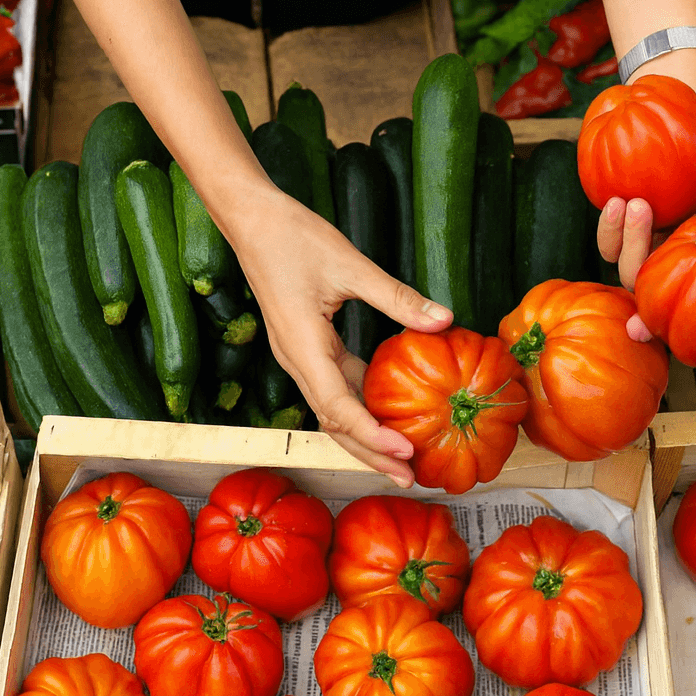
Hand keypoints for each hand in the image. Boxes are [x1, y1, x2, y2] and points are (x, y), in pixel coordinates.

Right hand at [226, 186, 452, 486]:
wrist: (251, 219)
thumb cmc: (293, 237)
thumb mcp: (350, 264)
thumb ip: (396, 297)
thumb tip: (444, 320)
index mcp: (302, 347)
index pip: (338, 408)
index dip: (372, 435)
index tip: (405, 452)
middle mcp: (295, 361)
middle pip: (333, 423)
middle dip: (370, 453)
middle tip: (410, 476)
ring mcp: (297, 357)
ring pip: (332, 410)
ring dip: (364, 436)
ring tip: (401, 458)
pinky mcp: (304, 347)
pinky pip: (333, 387)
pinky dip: (359, 407)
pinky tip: (388, 413)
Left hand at [595, 139, 695, 371]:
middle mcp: (689, 280)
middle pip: (670, 318)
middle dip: (649, 329)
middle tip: (638, 329)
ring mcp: (657, 262)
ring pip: (633, 278)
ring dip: (631, 246)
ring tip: (638, 204)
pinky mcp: (628, 239)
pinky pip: (610, 246)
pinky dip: (610, 228)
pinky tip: (619, 201)